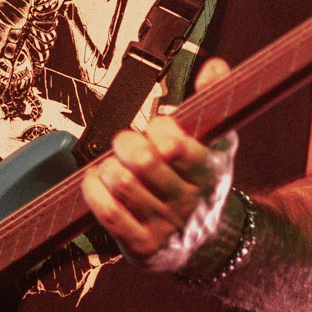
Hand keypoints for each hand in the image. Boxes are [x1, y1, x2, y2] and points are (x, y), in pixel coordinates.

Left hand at [82, 57, 236, 276]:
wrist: (204, 242)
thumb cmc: (200, 183)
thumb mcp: (216, 144)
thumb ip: (212, 102)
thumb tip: (214, 66)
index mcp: (210, 171)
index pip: (176, 144)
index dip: (159, 129)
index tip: (157, 129)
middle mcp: (190, 200)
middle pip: (144, 161)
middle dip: (126, 143)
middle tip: (126, 143)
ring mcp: (166, 226)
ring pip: (122, 183)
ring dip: (109, 166)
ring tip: (115, 165)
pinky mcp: (143, 246)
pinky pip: (107, 212)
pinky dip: (94, 190)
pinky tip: (97, 182)